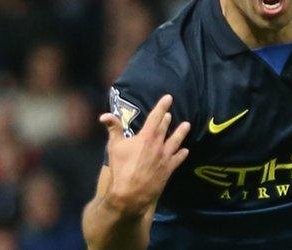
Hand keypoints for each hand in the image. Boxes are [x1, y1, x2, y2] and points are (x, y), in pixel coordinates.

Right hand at [100, 95, 190, 216]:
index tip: (169, 98)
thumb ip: (113, 129)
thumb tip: (105, 115)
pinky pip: (178, 159)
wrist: (131, 193)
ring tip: (187, 125)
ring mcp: (165, 157)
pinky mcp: (168, 169)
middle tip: (170, 114)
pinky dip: (182, 154)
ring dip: (181, 133)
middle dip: (167, 120)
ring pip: (176, 141)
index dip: (162, 106)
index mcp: (146, 137)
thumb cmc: (121, 168)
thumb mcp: (114, 146)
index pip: (156, 117)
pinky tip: (185, 151)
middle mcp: (159, 144)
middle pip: (165, 128)